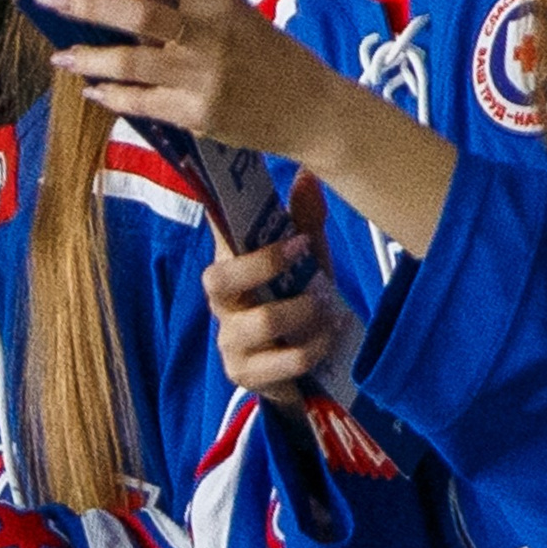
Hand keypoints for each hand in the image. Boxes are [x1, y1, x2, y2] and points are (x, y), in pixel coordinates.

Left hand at [34, 0, 356, 163]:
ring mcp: (202, 78)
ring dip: (85, 59)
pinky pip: (139, 103)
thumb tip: (117, 6)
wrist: (313, 110)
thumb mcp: (235, 17)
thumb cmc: (268, 56)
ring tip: (59, 56)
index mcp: (220, 0)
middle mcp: (210, 35)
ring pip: (128, 63)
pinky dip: (109, 95)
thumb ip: (185, 9)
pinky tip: (93, 90)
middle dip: (83, 4)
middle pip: (135, 12)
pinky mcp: (197, 115)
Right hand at [204, 174, 346, 410]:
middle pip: (220, 278)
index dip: (235, 225)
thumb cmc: (299, 303)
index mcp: (230, 264)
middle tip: (310, 266)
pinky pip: (286, 358)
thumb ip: (305, 220)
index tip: (295, 237)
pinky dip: (316, 345)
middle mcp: (220, 300)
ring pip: (264, 320)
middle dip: (268, 268)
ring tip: (329, 310)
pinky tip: (328, 338)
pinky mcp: (242, 373)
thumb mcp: (308, 261)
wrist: (305, 367)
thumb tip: (307, 174)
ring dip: (307, 312)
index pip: (216, 237)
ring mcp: (227, 338)